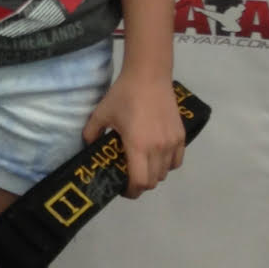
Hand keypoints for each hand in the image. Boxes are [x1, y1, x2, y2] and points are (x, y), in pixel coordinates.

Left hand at [82, 67, 184, 196]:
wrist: (149, 76)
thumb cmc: (124, 94)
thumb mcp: (102, 113)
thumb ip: (91, 132)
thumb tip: (87, 146)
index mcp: (138, 146)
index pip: (140, 182)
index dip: (131, 191)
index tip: (122, 189)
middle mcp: (158, 148)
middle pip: (153, 181)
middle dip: (140, 184)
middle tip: (129, 176)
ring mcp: (172, 143)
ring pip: (165, 172)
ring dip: (153, 173)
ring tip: (142, 164)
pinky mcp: (181, 136)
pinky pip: (176, 161)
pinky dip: (167, 164)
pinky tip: (157, 156)